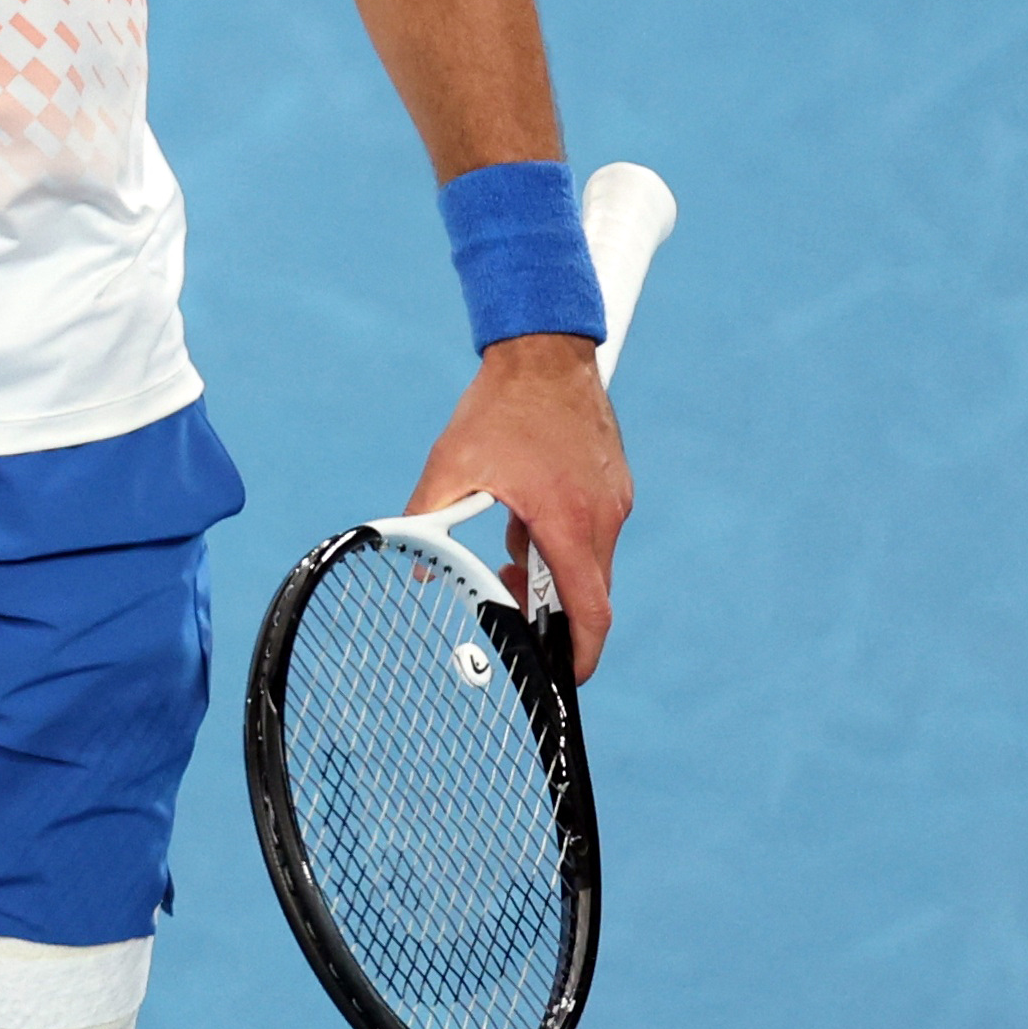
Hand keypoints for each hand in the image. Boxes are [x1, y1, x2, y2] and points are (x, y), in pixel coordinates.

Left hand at [404, 333, 632, 675]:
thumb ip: (428, 519)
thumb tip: (412, 565)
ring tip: (507, 548)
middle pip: (588, 594)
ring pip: (590, 563)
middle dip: (550, 611)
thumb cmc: (499, 406)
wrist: (544, 349)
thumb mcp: (451, 466)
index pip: (589, 611)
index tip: (563, 679)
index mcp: (567, 520)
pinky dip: (564, 542)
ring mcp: (614, 498)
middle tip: (507, 601)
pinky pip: (594, 532)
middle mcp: (602, 514)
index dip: (579, 655)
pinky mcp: (615, 483)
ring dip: (553, 573)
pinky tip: (525, 517)